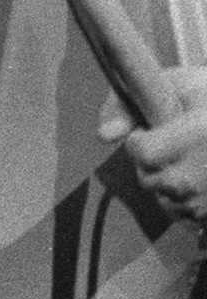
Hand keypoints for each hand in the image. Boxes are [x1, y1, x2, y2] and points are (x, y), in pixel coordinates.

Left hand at [99, 66, 206, 222]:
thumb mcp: (173, 83)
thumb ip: (127, 103)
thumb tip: (103, 136)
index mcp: (199, 136)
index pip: (144, 154)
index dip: (138, 142)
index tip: (147, 131)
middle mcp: (205, 173)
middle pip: (149, 180)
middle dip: (148, 163)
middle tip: (166, 144)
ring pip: (164, 200)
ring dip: (163, 182)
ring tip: (184, 159)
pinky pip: (184, 215)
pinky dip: (181, 199)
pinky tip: (195, 177)